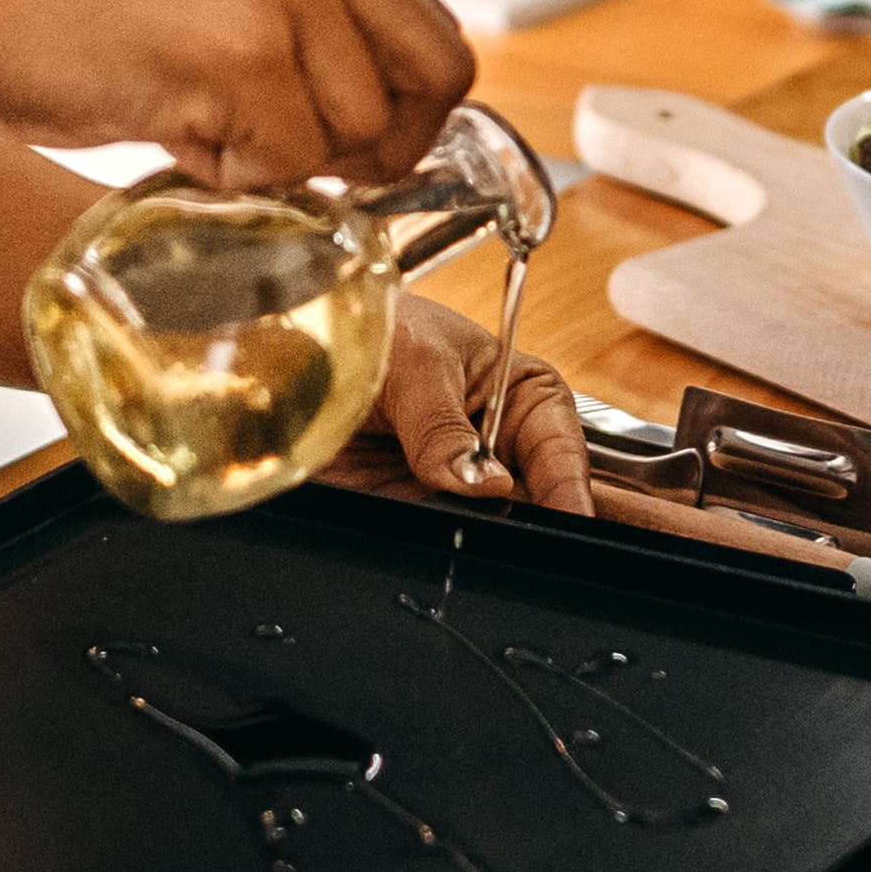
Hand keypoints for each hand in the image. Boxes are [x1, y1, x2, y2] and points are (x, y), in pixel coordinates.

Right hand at [0, 0, 480, 190]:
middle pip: (431, 86)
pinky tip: (170, 126)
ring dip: (281, 160)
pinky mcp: (235, 50)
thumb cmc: (78, 4)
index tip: (349, 146)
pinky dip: (230, 174)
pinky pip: (286, 165)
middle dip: (369, 149)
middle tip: (283, 151)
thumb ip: (317, 29)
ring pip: (357, 136)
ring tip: (199, 119)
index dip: (404, 117)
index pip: (440, 41)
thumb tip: (391, 126)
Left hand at [322, 289, 598, 515]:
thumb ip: (444, 427)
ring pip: (486, 527)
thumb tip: (485, 482)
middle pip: (534, 499)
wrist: (297, 349)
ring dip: (478, 534)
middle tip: (513, 531)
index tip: (573, 518)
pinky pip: (436, 537)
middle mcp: (498, 445)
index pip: (561, 446)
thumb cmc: (373, 328)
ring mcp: (456, 483)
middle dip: (529, 519)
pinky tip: (431, 539)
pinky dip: (435, 543)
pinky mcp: (413, 508)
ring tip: (466, 532)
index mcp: (522, 395)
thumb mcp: (414, 365)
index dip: (570, 485)